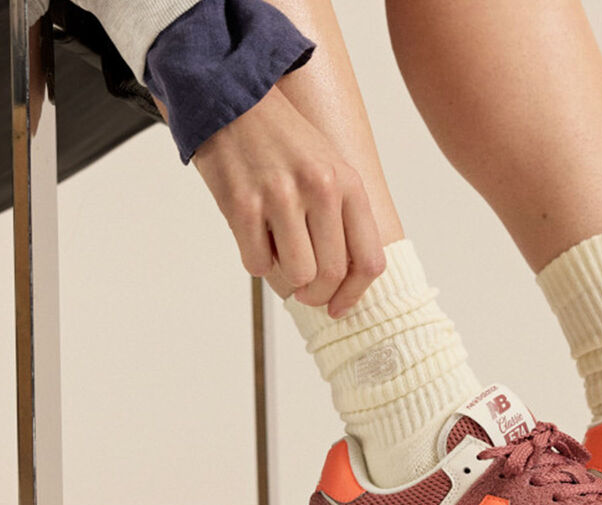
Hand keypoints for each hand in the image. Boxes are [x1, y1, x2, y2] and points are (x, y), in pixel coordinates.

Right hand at [192, 87, 384, 316]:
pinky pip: (257, 263)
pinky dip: (256, 260)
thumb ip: (342, 217)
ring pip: (297, 275)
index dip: (354, 294)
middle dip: (316, 294)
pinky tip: (255, 237)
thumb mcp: (329, 168)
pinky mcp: (243, 204)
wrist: (233, 100)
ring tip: (278, 254)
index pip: (369, 260)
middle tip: (304, 290)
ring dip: (286, 278)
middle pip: (331, 275)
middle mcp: (320, 189)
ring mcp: (280, 197)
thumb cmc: (282, 140)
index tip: (339, 306)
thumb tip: (343, 279)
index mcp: (348, 184)